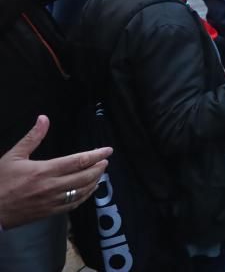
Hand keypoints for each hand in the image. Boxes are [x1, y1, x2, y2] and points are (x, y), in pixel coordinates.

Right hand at [0, 115, 111, 229]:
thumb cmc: (0, 181)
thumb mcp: (14, 156)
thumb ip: (32, 137)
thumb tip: (44, 118)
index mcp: (44, 170)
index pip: (78, 161)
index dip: (96, 155)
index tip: (108, 150)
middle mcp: (52, 186)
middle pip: (85, 176)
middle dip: (99, 167)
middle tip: (105, 160)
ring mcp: (52, 201)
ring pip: (82, 191)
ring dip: (95, 181)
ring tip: (100, 173)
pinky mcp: (50, 212)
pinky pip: (74, 204)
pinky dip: (85, 196)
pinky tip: (89, 190)